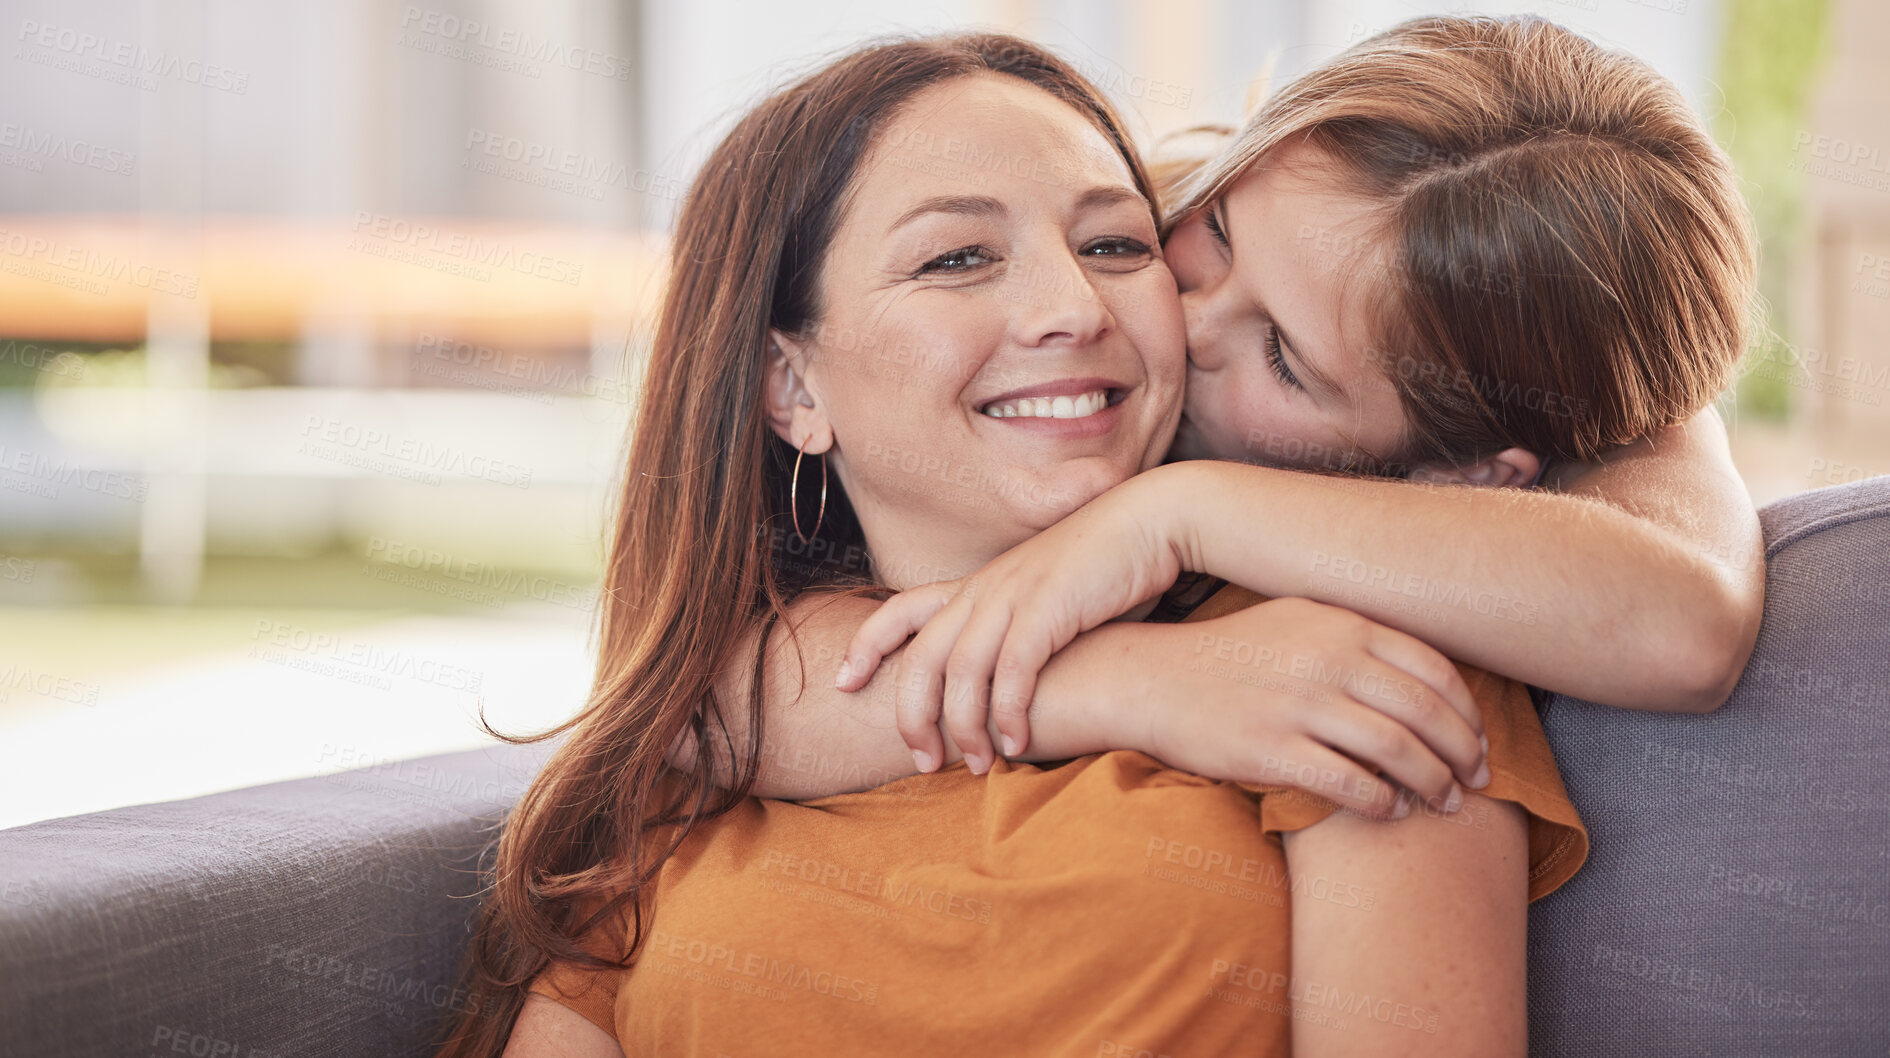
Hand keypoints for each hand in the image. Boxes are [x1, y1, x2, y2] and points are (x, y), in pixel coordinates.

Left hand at [836, 469, 1187, 770]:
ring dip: (964, 727)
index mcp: (977, 584)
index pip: (900, 609)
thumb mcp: (1042, 596)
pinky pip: (1013, 670)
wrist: (1151, 522)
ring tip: (976, 766)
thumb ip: (1015, 631)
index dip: (865, 644)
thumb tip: (1003, 682)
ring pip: (961, 670)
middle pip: (921, 656)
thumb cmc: (1102, 569)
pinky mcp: (1050, 608)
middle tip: (921, 760)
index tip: (843, 682)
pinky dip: (1009, 713)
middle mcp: (985, 589)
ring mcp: (1015, 596)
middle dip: (911, 714)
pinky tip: (1017, 745)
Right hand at [1110, 599, 1489, 816]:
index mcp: (1340, 623)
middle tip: (1477, 781)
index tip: (1479, 741)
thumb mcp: (1296, 621)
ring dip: (1434, 783)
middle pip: (1426, 712)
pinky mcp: (1271, 749)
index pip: (1434, 668)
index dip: (1469, 712)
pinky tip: (1392, 812)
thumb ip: (1356, 638)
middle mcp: (1326, 659)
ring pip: (1398, 750)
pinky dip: (1384, 803)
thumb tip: (1423, 676)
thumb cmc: (1229, 654)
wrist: (1150, 680)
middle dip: (1464, 754)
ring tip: (1444, 803)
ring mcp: (1298, 704)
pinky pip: (1350, 784)